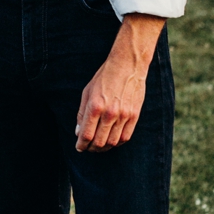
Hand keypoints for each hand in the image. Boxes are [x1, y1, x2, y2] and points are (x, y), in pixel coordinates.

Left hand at [75, 18, 161, 151]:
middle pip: (99, 142)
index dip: (81, 145)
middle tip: (88, 148)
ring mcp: (124, 115)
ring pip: (112, 142)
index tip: (79, 147)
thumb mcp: (87, 92)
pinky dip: (117, 142)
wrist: (128, 65)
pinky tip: (112, 140)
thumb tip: (78, 132)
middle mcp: (109, 113)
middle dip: (91, 148)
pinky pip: (125, 137)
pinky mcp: (134, 115)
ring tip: (99, 146)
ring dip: (104, 148)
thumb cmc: (104, 77)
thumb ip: (81, 113)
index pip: (86, 135)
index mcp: (95, 106)